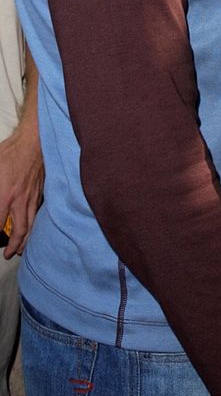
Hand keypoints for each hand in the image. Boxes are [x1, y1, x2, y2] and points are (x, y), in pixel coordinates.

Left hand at [0, 119, 43, 257]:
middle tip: (8, 255)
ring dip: (27, 239)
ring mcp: (33, 197)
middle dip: (14, 246)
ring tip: (22, 248)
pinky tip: (33, 227)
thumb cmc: (10, 152)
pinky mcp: (41, 191)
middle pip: (20, 230)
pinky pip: (38, 213)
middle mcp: (20, 200)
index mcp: (5, 196)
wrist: (34, 141)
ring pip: (31, 224)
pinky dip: (35, 225)